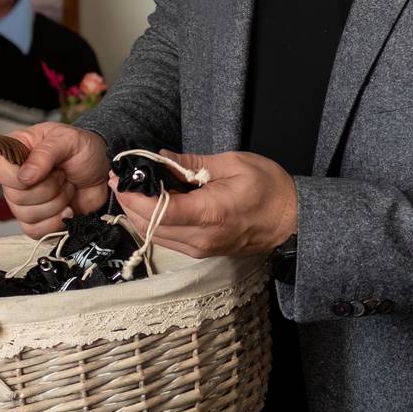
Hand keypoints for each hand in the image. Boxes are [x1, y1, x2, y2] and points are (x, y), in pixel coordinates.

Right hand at [0, 122, 109, 236]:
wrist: (102, 172)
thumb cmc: (83, 150)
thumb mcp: (68, 140)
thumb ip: (45, 153)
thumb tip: (25, 177)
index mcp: (15, 152)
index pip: (0, 172)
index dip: (21, 177)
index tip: (47, 169)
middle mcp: (15, 179)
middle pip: (16, 198)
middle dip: (49, 189)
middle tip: (63, 175)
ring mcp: (24, 202)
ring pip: (27, 216)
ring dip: (56, 204)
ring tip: (68, 187)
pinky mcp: (37, 220)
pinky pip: (34, 231)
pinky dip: (56, 222)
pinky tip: (68, 209)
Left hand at [114, 150, 297, 258]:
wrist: (292, 221)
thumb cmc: (269, 188)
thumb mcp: (231, 164)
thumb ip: (191, 164)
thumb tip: (159, 158)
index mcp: (209, 213)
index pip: (157, 211)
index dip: (133, 195)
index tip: (121, 177)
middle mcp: (200, 238)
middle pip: (149, 226)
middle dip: (129, 203)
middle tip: (120, 179)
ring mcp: (200, 249)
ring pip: (155, 235)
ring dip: (138, 214)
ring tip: (132, 188)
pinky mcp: (201, 253)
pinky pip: (168, 239)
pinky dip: (154, 222)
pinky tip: (153, 204)